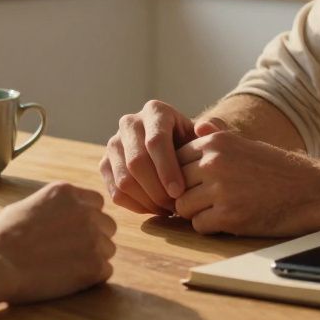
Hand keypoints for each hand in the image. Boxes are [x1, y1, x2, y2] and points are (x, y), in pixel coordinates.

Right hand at [0, 181, 115, 303]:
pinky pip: (105, 271)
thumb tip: (58, 215)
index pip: (96, 202)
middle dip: (94, 237)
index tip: (73, 231)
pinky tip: (70, 279)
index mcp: (66, 192)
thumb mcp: (25, 206)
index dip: (87, 218)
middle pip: (106, 225)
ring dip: (93, 258)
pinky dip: (92, 278)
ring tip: (67, 267)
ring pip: (108, 249)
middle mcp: (85, 211)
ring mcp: (92, 237)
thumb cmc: (0, 237)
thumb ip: (51, 207)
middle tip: (72, 252)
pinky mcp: (94, 265)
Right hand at [99, 100, 202, 214]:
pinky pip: (115, 192)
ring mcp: (114, 143)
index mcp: (155, 111)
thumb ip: (214, 132)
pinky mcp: (105, 163)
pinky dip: (136, 206)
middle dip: (157, 189)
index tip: (180, 192)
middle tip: (175, 206)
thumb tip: (203, 128)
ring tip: (168, 209)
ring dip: (147, 200)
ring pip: (124, 179)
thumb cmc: (193, 144)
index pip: (156, 141)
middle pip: (136, 162)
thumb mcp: (205, 136)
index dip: (167, 169)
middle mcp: (130, 122)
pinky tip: (154, 208)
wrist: (176, 149)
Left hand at [174, 122, 319, 236]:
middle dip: (187, 194)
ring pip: (183, 207)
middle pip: (176, 183)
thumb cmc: (280, 169)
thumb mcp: (247, 144)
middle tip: (207, 201)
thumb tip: (195, 125)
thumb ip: (218, 137)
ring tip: (219, 210)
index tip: (198, 183)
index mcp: (216, 142)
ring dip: (197, 212)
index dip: (184, 174)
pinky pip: (199, 226)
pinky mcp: (229, 216)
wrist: (314, 190)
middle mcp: (214, 162)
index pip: (176, 158)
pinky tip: (229, 221)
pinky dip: (210, 227)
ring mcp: (220, 189)